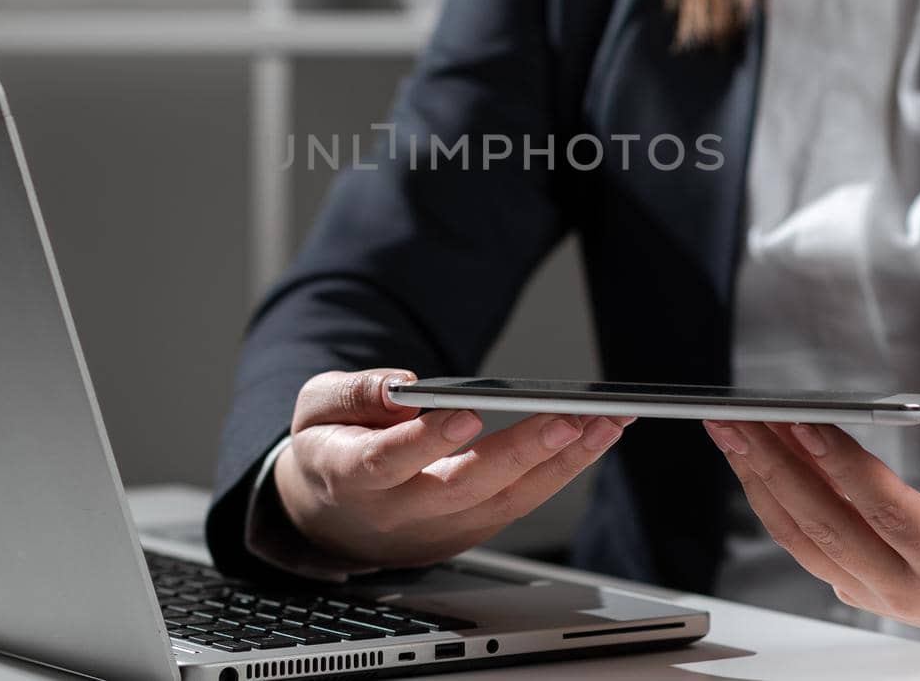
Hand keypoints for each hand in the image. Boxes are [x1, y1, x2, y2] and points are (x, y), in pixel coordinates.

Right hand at [275, 369, 629, 568]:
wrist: (329, 518)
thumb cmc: (330, 448)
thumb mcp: (315, 407)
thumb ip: (353, 393)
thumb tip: (401, 385)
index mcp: (349, 477)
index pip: (387, 464)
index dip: (427, 443)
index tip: (467, 414)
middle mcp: (398, 512)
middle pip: (464, 489)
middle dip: (521, 454)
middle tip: (567, 420)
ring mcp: (438, 529)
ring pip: (504, 502)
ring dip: (561, 464)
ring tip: (604, 423)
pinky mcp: (468, 533)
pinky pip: (520, 504)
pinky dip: (561, 471)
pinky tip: (593, 437)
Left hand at [705, 403, 919, 647]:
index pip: (887, 511)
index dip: (842, 466)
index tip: (804, 422)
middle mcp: (909, 591)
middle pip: (828, 526)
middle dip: (776, 467)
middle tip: (739, 420)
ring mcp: (877, 597)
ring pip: (804, 540)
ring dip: (761, 482)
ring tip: (732, 433)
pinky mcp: (858, 591)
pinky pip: (804, 548)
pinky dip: (772, 503)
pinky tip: (755, 463)